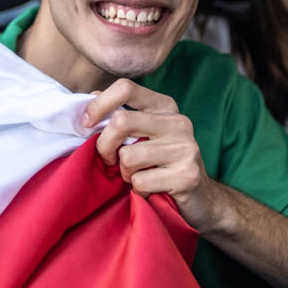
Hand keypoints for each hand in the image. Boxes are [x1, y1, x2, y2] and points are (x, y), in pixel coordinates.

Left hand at [81, 78, 212, 231]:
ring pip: (128, 156)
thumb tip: (90, 96)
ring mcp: (185, 148)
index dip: (99, 104)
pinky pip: (140, 181)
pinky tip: (151, 190)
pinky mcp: (187, 175)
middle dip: (104, 145)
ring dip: (125, 173)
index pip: (126, 88)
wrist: (202, 199)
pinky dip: (138, 191)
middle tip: (108, 160)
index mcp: (165, 106)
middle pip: (121, 121)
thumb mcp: (144, 133)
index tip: (86, 124)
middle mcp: (178, 122)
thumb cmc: (162, 164)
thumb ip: (121, 114)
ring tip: (138, 177)